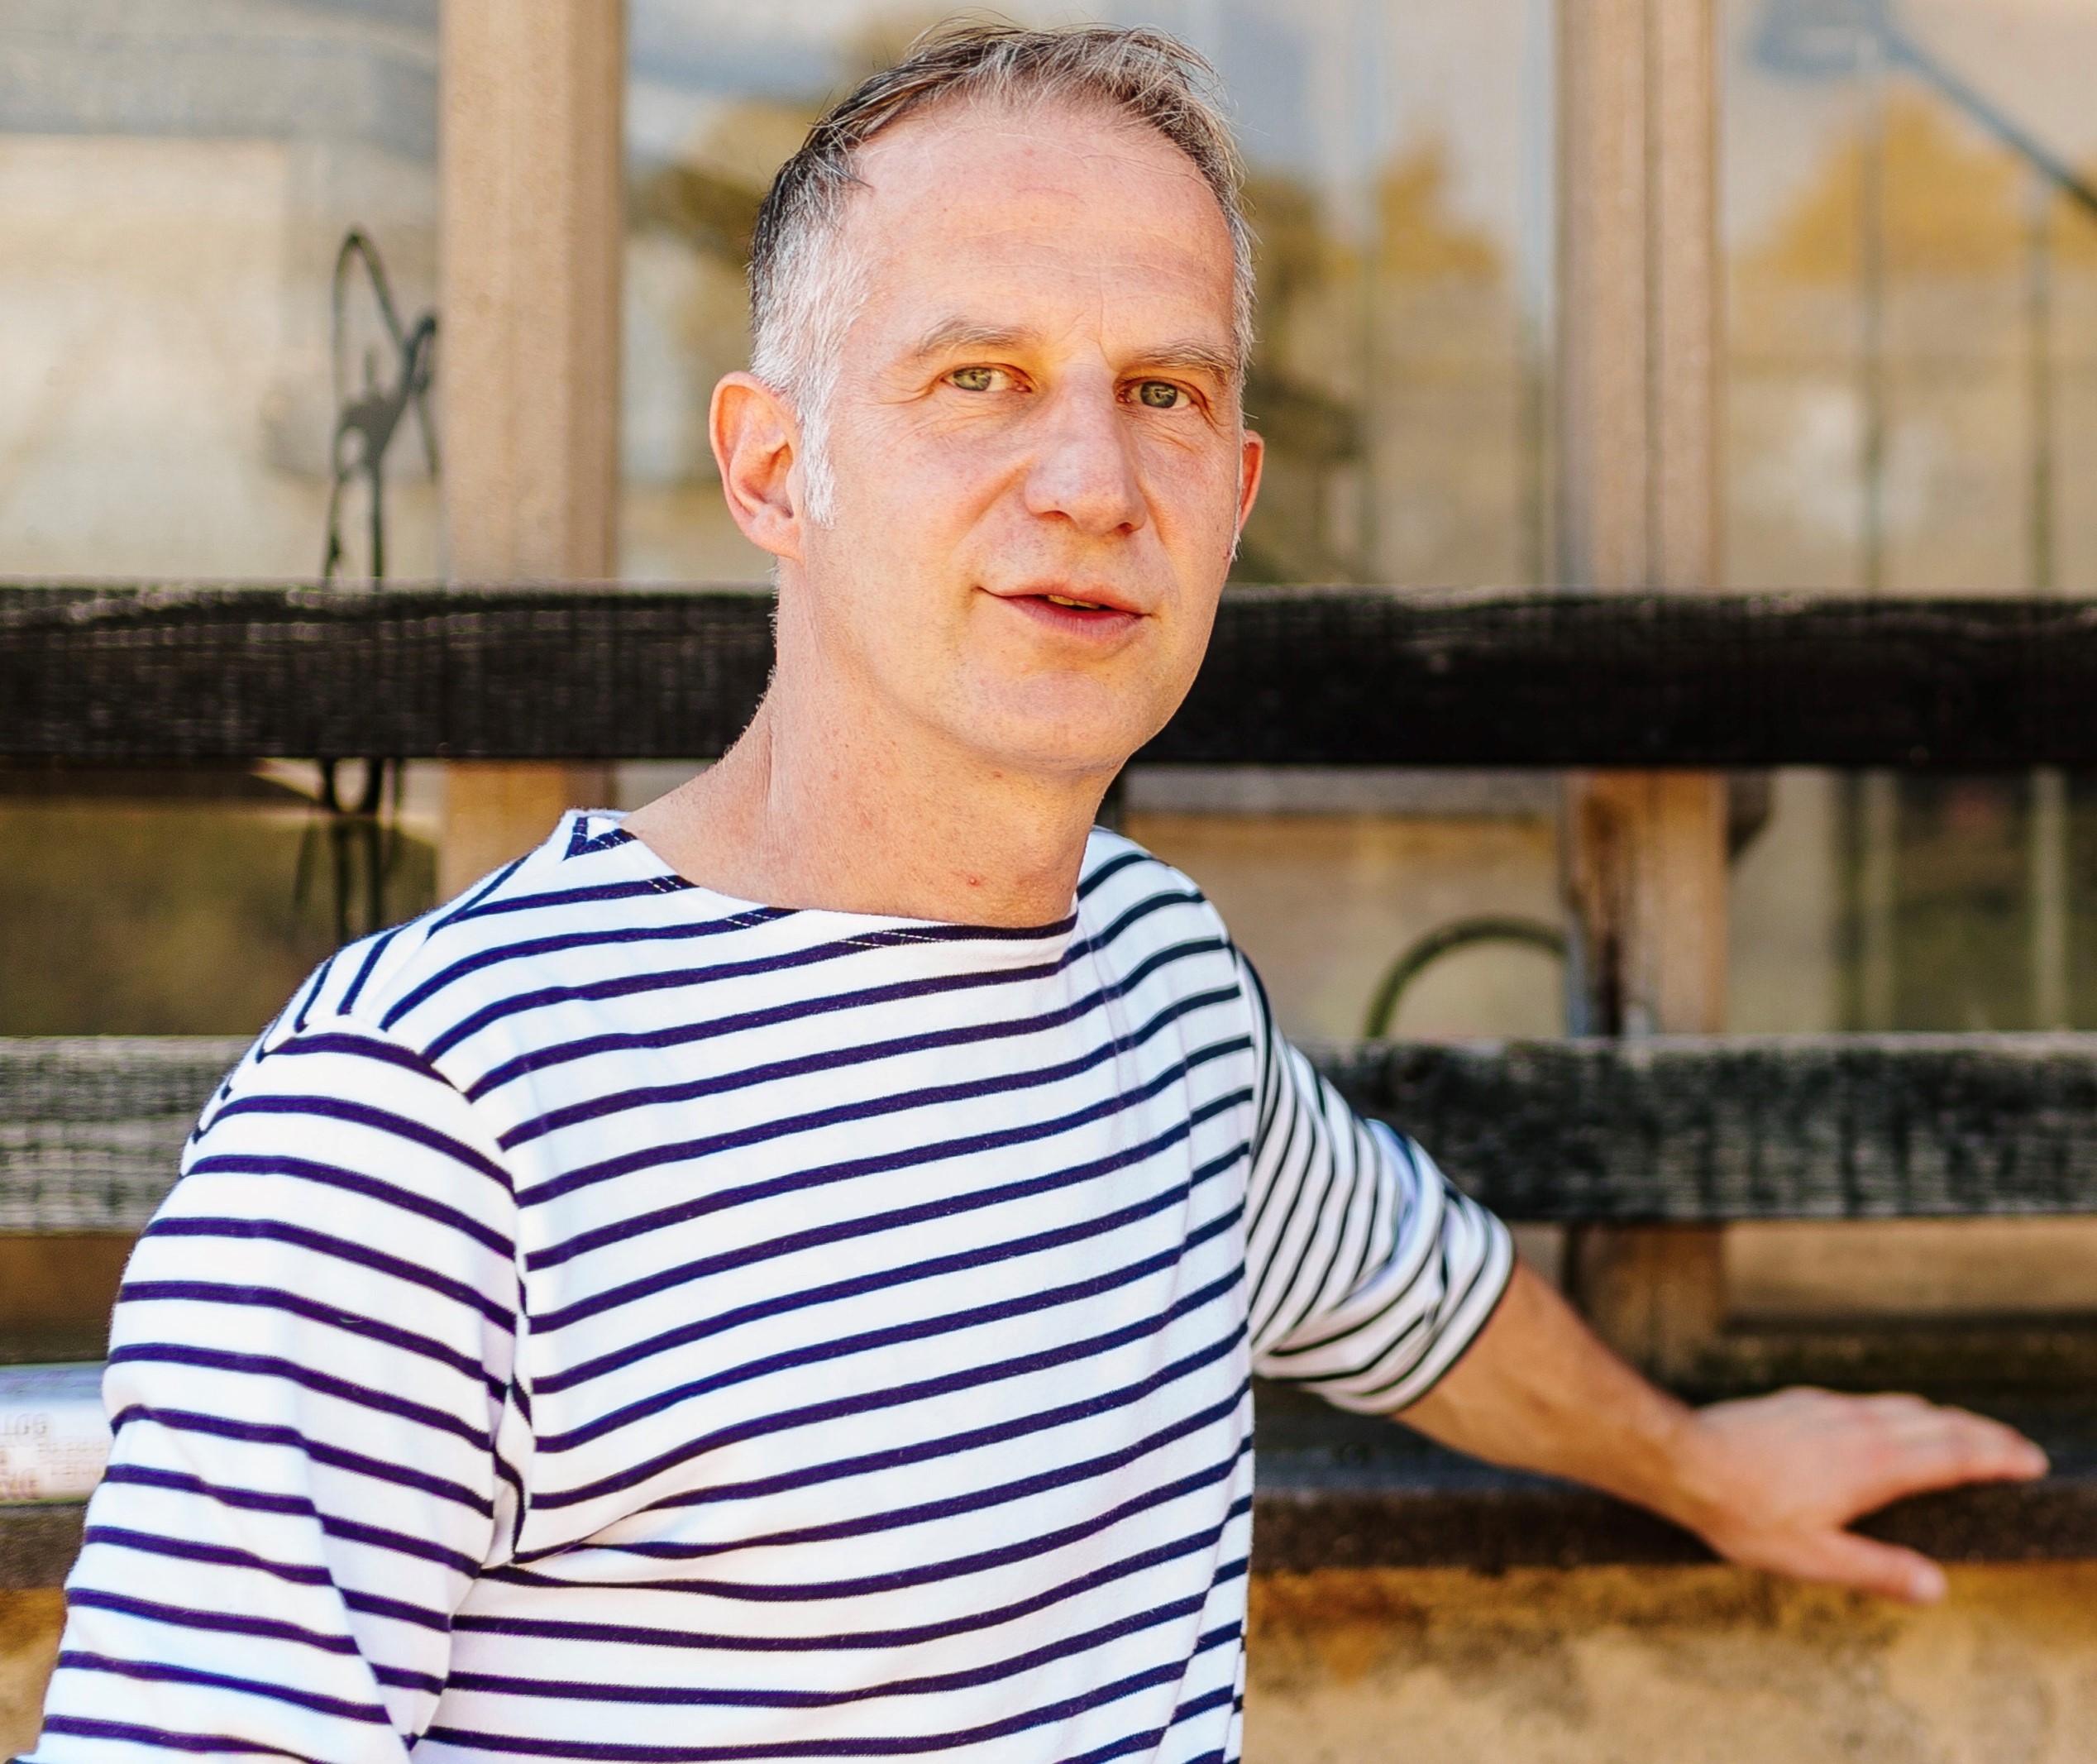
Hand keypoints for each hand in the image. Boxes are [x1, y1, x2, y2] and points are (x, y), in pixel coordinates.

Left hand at [1665, 1387, 2048, 1603]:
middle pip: (1938, 1422)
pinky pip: (1865, 1401)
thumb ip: (1877, 1571)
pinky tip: (1886, 1422)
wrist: (1681, 1457)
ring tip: (1963, 1432)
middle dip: (1983, 1434)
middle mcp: (1859, 1425)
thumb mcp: (1814, 1559)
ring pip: (1901, 1405)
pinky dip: (1897, 1411)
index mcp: (1873, 1464)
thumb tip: (1934, 1587)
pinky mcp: (1800, 1401)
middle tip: (2014, 1447)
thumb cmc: (1743, 1513)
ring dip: (1942, 1418)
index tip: (2030, 1461)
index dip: (1997, 1456)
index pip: (1954, 1453)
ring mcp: (1828, 1407)